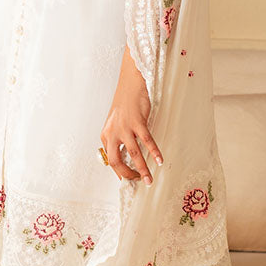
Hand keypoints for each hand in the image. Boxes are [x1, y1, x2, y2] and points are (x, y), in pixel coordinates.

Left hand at [100, 45, 162, 184]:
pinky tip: (160, 160)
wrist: (130, 83)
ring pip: (133, 154)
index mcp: (105, 135)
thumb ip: (118, 139)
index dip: (120, 173)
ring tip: (150, 178)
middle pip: (117, 161)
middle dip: (128, 175)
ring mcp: (124, 127)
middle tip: (139, 182)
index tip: (130, 181)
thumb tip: (125, 157)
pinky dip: (154, 152)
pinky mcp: (136, 121)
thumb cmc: (125, 104)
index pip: (110, 160)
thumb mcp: (116, 123)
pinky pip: (146, 141)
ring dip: (142, 168)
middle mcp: (112, 133)